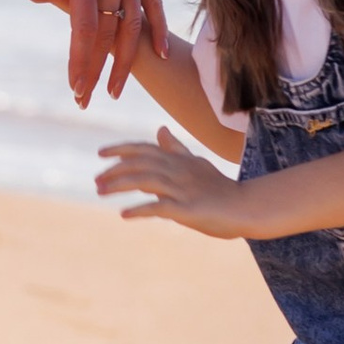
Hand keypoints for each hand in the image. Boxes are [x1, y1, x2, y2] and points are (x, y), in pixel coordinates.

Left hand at [0, 0, 165, 105]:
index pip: (84, 26)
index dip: (80, 59)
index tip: (74, 86)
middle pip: (109, 34)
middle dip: (98, 71)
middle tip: (86, 101)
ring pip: (134, 25)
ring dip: (125, 60)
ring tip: (116, 89)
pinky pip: (153, 2)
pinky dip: (154, 29)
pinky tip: (156, 53)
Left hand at [94, 129, 250, 235]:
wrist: (247, 208)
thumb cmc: (219, 187)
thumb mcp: (196, 163)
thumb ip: (176, 148)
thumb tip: (161, 129)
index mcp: (179, 160)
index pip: (144, 149)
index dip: (121, 149)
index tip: (101, 153)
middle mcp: (178, 171)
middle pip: (139, 164)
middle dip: (114, 171)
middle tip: (97, 182)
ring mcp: (183, 190)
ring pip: (145, 181)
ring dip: (119, 185)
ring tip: (101, 193)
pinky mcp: (188, 210)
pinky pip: (159, 207)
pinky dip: (140, 209)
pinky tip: (125, 214)